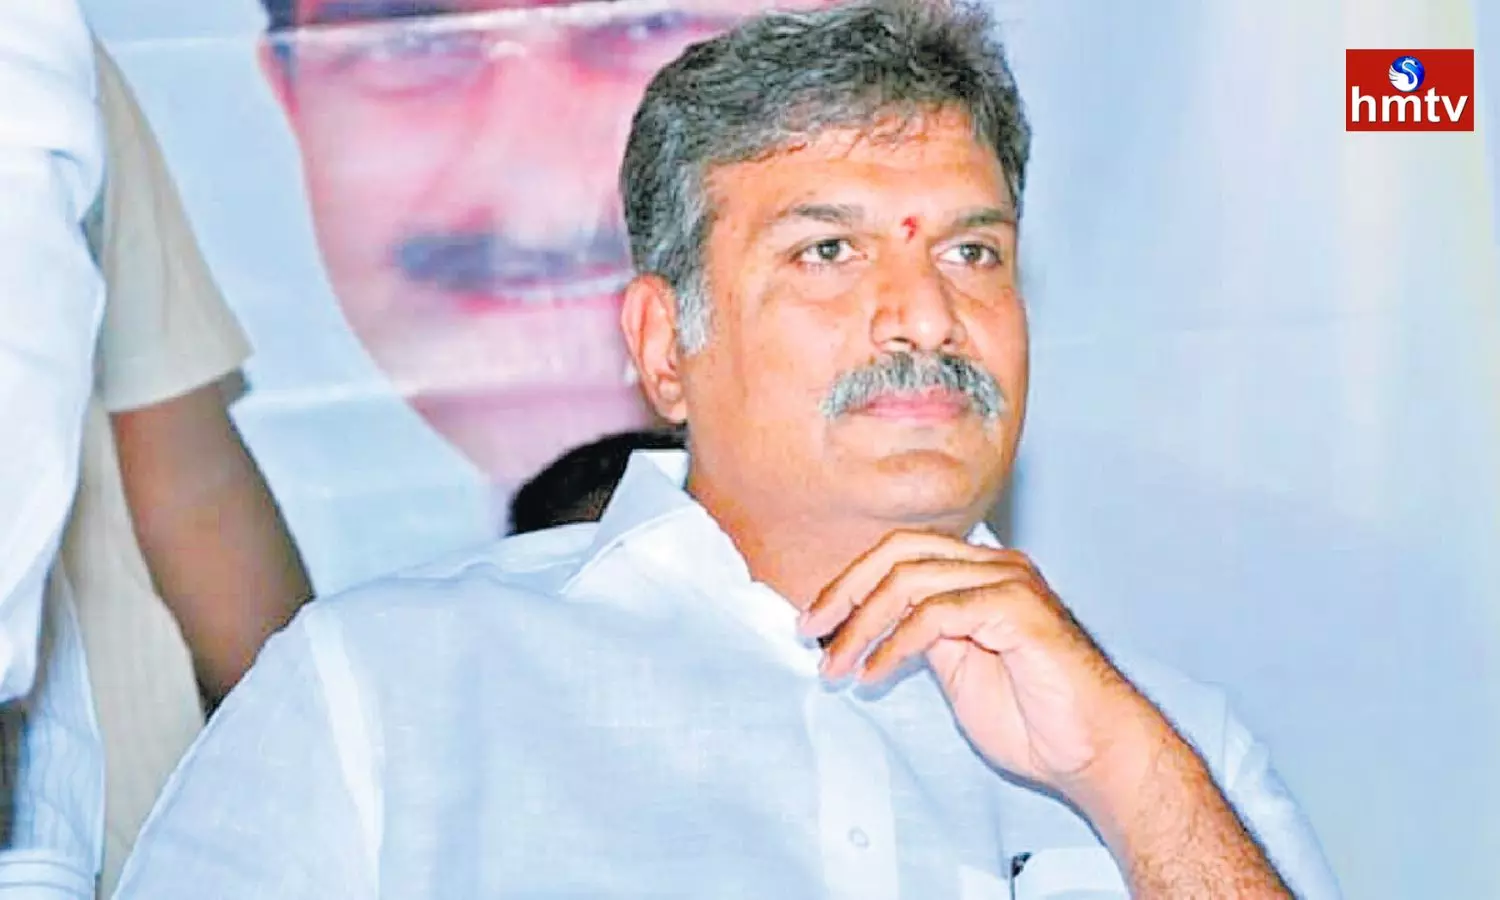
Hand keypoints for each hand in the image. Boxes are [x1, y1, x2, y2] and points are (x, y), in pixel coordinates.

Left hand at [797, 530, 1172, 814]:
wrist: (1094, 752)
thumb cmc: (1036, 720)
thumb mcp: (959, 670)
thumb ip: (924, 637)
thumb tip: (870, 626)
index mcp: (982, 575)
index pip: (902, 553)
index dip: (851, 581)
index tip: (814, 622)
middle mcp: (997, 567)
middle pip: (900, 550)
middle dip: (845, 589)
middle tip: (810, 631)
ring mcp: (1010, 583)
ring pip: (911, 579)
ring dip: (862, 625)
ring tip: (836, 665)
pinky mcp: (1018, 610)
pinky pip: (937, 613)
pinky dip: (896, 643)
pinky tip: (875, 672)